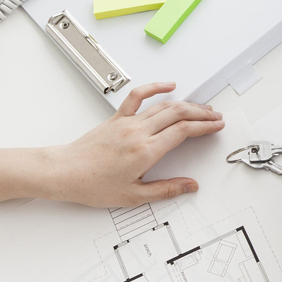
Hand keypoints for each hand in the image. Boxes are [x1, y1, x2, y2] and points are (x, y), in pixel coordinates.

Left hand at [45, 83, 223, 206]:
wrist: (64, 172)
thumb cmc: (92, 185)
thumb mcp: (134, 196)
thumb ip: (166, 189)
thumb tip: (190, 186)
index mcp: (145, 151)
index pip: (183, 132)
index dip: (204, 127)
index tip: (216, 126)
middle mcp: (138, 132)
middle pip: (178, 114)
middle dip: (201, 113)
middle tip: (215, 117)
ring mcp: (127, 122)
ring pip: (163, 105)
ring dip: (186, 104)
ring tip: (201, 108)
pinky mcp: (116, 118)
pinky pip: (138, 97)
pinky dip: (155, 87)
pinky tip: (168, 85)